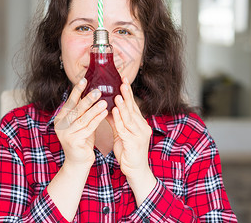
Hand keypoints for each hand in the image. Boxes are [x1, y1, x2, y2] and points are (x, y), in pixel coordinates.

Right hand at [54, 78, 107, 168]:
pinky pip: (88, 128)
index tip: (84, 80)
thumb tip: (92, 92)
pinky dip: (97, 119)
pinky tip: (105, 113)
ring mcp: (66, 134)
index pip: (69, 102)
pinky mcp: (73, 141)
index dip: (76, 91)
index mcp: (60, 119)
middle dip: (87, 99)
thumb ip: (83, 111)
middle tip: (98, 90)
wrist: (78, 162)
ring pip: (82, 118)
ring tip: (104, 101)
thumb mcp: (81, 124)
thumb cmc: (82, 140)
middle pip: (75, 109)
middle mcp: (60, 125)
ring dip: (94, 109)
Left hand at [108, 77, 155, 205]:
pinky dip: (119, 120)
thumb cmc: (128, 152)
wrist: (136, 171)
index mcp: (140, 124)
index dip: (128, 93)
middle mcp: (142, 127)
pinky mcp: (134, 143)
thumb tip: (107, 108)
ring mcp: (139, 135)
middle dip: (127, 95)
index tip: (123, 80)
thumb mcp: (120, 134)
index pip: (134, 105)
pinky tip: (114, 112)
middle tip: (123, 82)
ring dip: (123, 106)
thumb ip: (115, 121)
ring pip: (130, 117)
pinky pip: (125, 129)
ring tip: (118, 95)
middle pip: (133, 108)